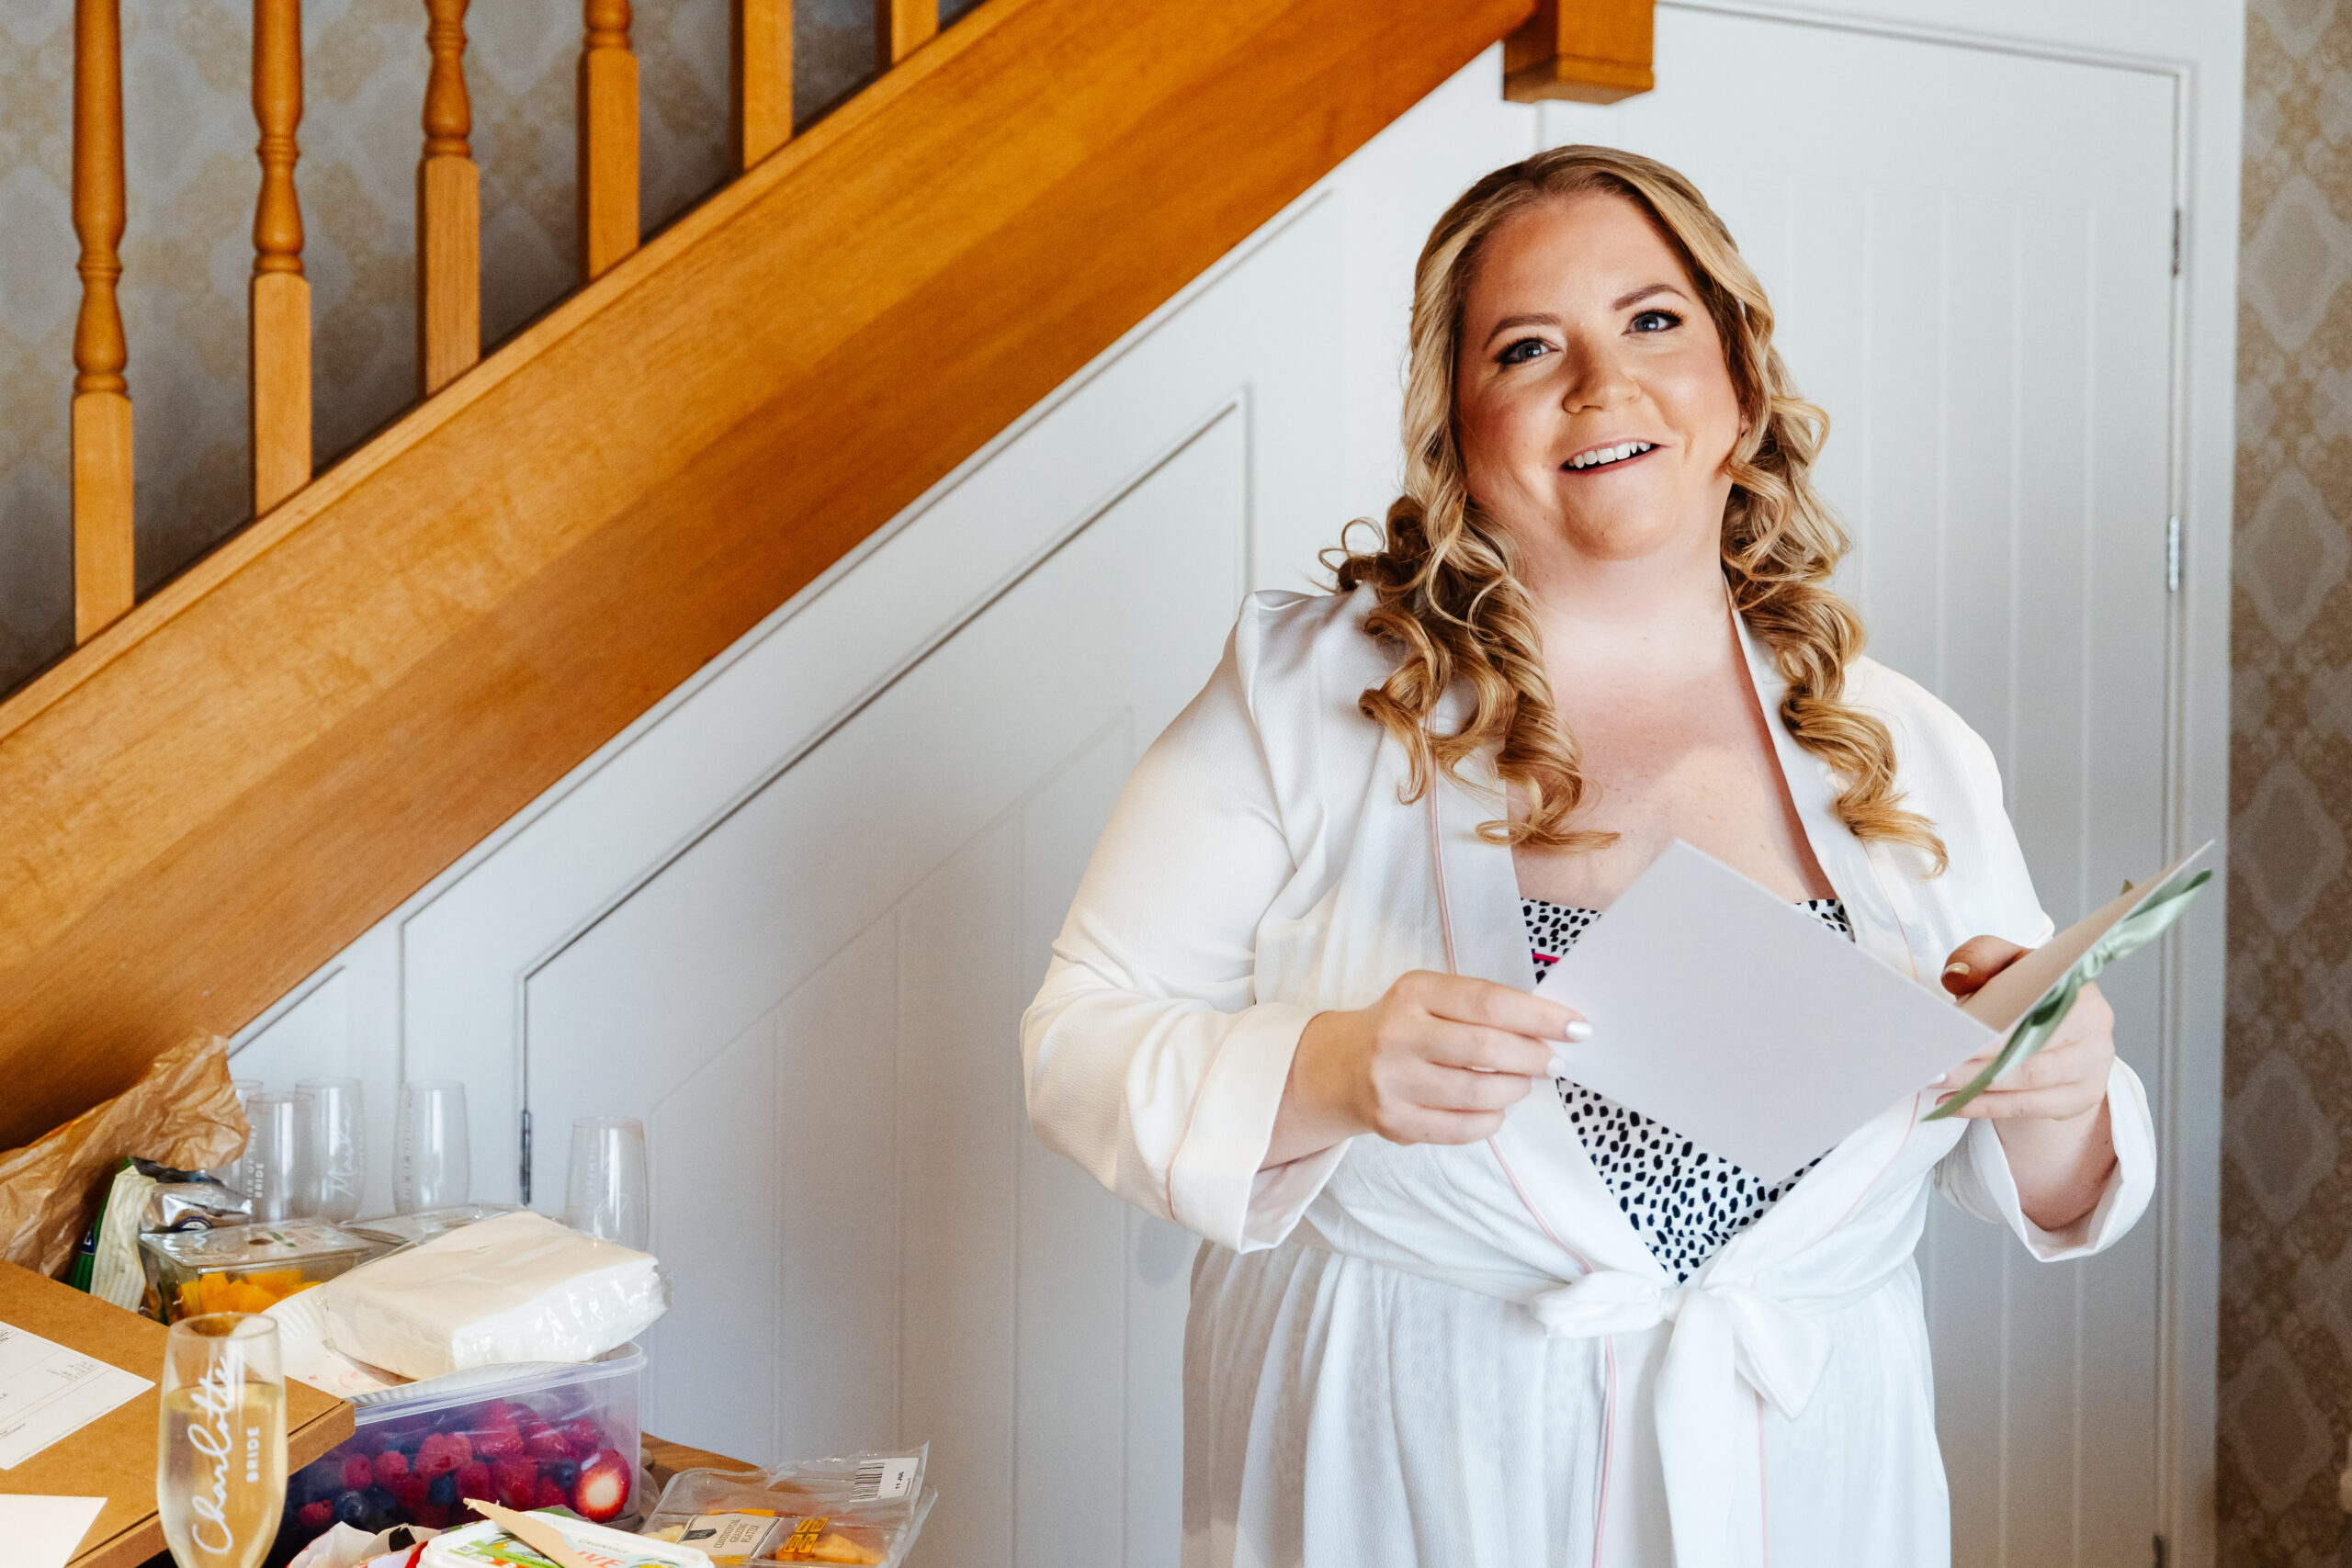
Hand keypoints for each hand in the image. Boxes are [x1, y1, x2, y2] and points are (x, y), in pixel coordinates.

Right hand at [1264, 972, 1585, 1166]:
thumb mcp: (1432, 998)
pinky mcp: (1393, 1121)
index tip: (1576, 1028)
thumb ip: (1482, 1008)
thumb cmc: (1405, 1027)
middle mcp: (1398, 1035)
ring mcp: (1393, 1082)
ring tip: (1522, 1083)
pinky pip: (1462, 1128)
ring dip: (1516, 1089)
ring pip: (1479, 1093)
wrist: (1341, 1066)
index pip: (1489, 1002)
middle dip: (1534, 1057)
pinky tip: (1494, 1107)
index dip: (1540, 1016)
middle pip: (1487, 1049)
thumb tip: (1552, 1029)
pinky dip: (1492, 1119)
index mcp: (1414, 992)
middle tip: (1554, 1061)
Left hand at [1933, 936, 2113, 1121]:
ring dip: (1979, 1088)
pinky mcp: (2083, 1097)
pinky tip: (1956, 1104)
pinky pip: (2032, 1108)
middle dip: (1978, 1062)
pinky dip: (1989, 1107)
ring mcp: (2093, 1068)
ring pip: (2030, 1084)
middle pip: (2032, 1052)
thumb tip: (1956, 975)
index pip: (2037, 1010)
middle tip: (1936, 1067)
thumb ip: (1981, 958)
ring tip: (1938, 1083)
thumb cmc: (2026, 992)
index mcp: (2080, 991)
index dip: (1996, 1025)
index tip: (1957, 1034)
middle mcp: (2095, 1030)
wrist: (2057, 1027)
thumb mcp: (2005, 964)